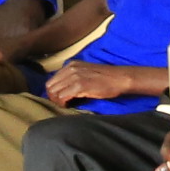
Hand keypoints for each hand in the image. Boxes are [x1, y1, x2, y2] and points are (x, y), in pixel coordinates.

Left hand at [42, 59, 157, 110]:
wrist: (119, 78)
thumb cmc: (105, 78)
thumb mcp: (85, 72)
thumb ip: (73, 76)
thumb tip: (62, 88)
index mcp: (71, 65)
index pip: (51, 80)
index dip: (54, 92)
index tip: (60, 99)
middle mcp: (70, 69)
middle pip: (50, 86)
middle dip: (53, 97)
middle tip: (62, 104)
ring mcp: (74, 76)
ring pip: (54, 92)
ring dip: (58, 101)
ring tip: (67, 104)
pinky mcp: (80, 85)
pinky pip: (62, 97)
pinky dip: (63, 103)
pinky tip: (70, 105)